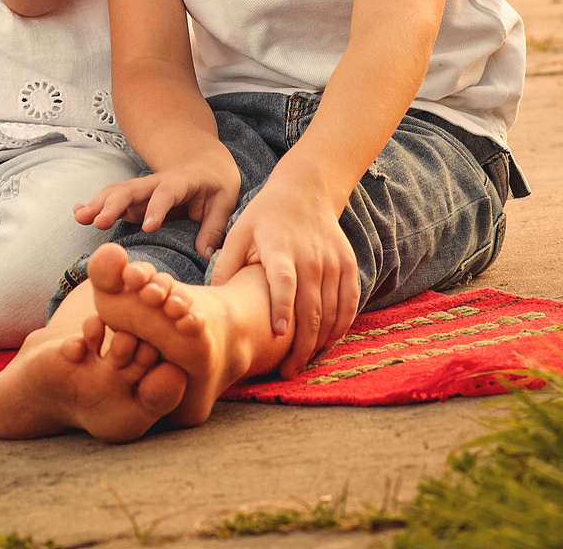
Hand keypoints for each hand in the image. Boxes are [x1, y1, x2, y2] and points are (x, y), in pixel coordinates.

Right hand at [73, 148, 242, 251]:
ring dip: (98, 203)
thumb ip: (214, 228)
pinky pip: (112, 198)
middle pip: (133, 189)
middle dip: (114, 204)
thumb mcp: (224, 203)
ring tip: (80, 218)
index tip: (148, 227)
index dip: (157, 208)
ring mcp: (143, 189)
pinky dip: (94, 203)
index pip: (167, 193)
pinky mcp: (134, 198)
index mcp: (182, 181)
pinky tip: (77, 212)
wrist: (204, 163)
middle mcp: (157, 182)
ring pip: (117, 192)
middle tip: (98, 222)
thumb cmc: (216, 186)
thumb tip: (206, 255)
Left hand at [211, 171, 357, 377]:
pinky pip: (349, 302)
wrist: (306, 190)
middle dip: (300, 344)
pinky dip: (341, 327)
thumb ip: (226, 264)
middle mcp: (310, 256)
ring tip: (302, 363)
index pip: (283, 280)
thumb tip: (213, 300)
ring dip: (319, 342)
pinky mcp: (348, 264)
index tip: (279, 334)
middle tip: (286, 371)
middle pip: (311, 306)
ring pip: (332, 310)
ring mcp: (333, 261)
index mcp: (279, 248)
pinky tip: (326, 344)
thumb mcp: (239, 231)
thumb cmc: (265, 217)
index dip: (282, 307)